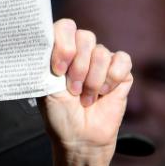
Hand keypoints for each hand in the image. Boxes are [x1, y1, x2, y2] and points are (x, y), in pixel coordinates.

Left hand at [41, 18, 132, 165]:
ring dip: (93, 80)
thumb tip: (42, 39)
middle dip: (78, 67)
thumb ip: (45, 61)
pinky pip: (122, 60)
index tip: (59, 70)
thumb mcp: (45, 87)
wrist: (80, 137)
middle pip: (86, 37)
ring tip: (86, 98)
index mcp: (61, 52)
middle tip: (73, 90)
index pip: (65, 27)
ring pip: (102, 52)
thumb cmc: (59, 114)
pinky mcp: (121, 73)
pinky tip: (105, 93)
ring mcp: (102, 61)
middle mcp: (82, 53)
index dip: (64, 45)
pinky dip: (112, 78)